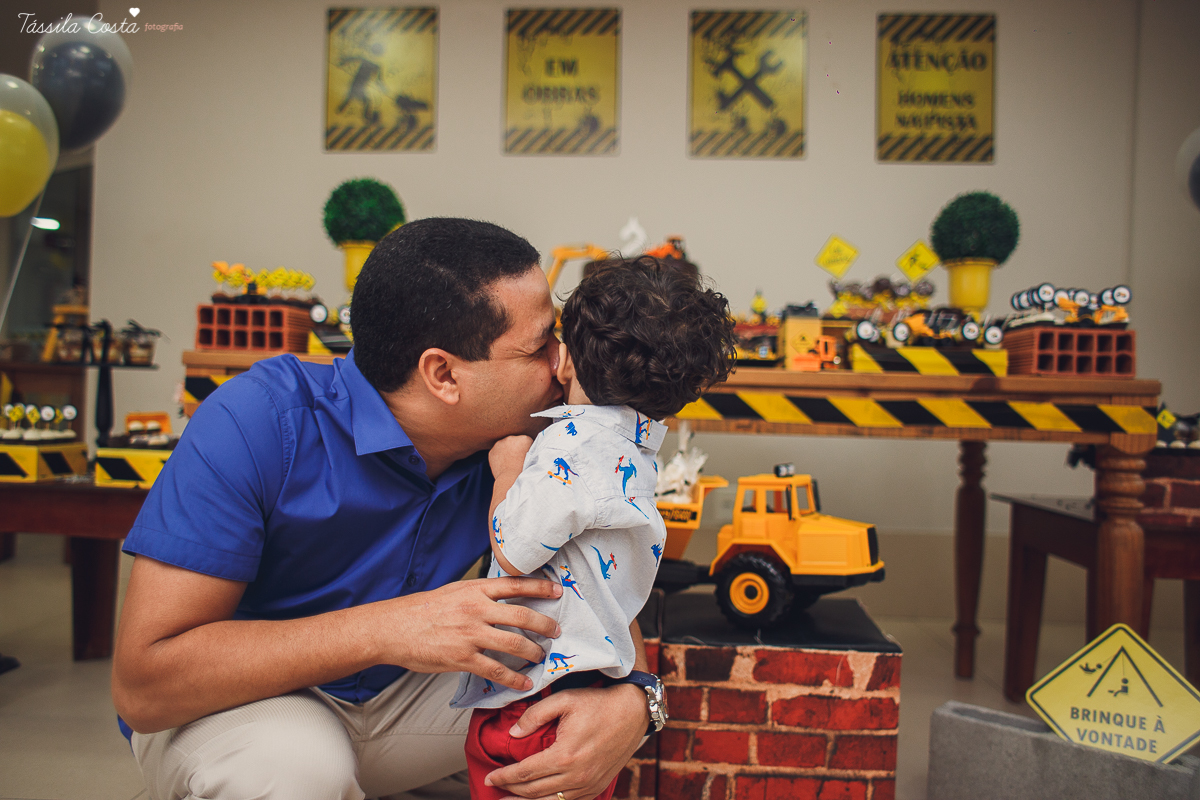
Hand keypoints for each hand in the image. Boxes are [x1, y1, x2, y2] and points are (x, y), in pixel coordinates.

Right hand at [382, 577, 561, 691]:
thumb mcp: (453, 592)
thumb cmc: (421, 610)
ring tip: (541, 656)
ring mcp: (470, 634)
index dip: (540, 588)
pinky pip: (497, 670)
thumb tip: (501, 598)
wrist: (394, 628)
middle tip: (556, 631)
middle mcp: (476, 609)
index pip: (515, 584)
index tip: (557, 592)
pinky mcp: (463, 658)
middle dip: (544, 624)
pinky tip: (524, 683)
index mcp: (474, 590)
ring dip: (533, 651)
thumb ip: (478, 595)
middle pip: (521, 615)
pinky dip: (514, 678)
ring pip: (514, 643)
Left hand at [485, 683, 648, 799]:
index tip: (490, 778)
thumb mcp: (564, 699)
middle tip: (495, 788)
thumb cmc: (600, 703)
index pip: (524, 773)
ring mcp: (588, 784)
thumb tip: (514, 732)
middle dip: (510, 791)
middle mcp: (576, 775)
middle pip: (534, 791)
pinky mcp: (597, 787)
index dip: (504, 777)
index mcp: (565, 755)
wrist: (633, 711)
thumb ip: (535, 715)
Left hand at [490, 435, 533, 481]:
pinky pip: (496, 452)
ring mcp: (500, 443)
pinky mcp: (492, 451)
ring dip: (506, 451)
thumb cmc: (524, 471)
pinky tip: (503, 464)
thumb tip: (523, 447)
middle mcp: (511, 438)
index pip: (524, 441)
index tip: (525, 456)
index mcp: (524, 439)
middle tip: (516, 459)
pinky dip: (498, 457)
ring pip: (504, 446)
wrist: (511, 479)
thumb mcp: (532, 457)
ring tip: (510, 463)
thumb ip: (527, 448)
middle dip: (514, 448)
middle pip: (513, 441)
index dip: (525, 449)